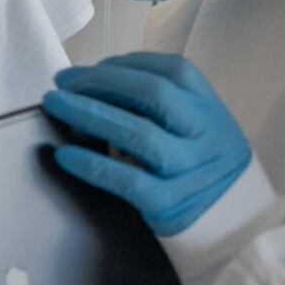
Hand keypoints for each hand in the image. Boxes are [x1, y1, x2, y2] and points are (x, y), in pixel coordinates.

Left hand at [41, 52, 250, 236]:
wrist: (229, 218)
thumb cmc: (195, 164)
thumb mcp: (192, 125)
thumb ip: (155, 103)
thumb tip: (89, 84)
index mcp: (210, 108)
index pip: (171, 71)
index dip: (123, 65)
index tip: (86, 69)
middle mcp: (205, 134)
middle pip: (153, 94)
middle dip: (100, 82)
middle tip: (62, 83)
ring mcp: (189, 169)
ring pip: (138, 133)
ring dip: (89, 113)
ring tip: (55, 104)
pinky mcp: (169, 203)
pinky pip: (127, 180)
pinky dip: (92, 165)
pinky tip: (64, 154)